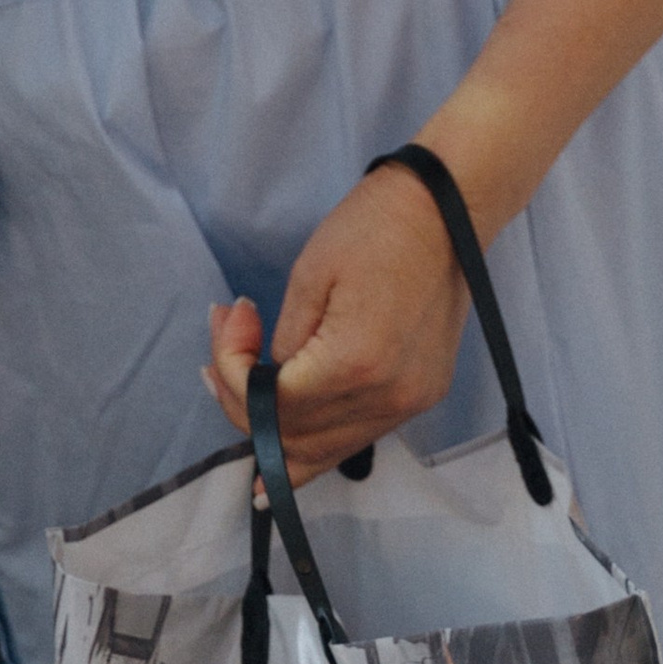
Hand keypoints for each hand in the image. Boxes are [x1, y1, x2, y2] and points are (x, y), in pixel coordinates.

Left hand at [202, 164, 470, 487]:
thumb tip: (269, 379)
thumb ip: (283, 340)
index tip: (227, 323)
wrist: (445, 211)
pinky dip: (315, 437)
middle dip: (243, 401)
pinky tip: (284, 435)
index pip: (273, 405)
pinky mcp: (421, 398)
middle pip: (296, 438)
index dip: (233, 374)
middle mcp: (387, 400)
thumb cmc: (373, 227)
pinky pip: (356, 435)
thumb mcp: (309, 275)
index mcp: (356, 364)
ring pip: (325, 452)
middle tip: (217, 359)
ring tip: (238, 388)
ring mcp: (409, 405)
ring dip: (276, 428)